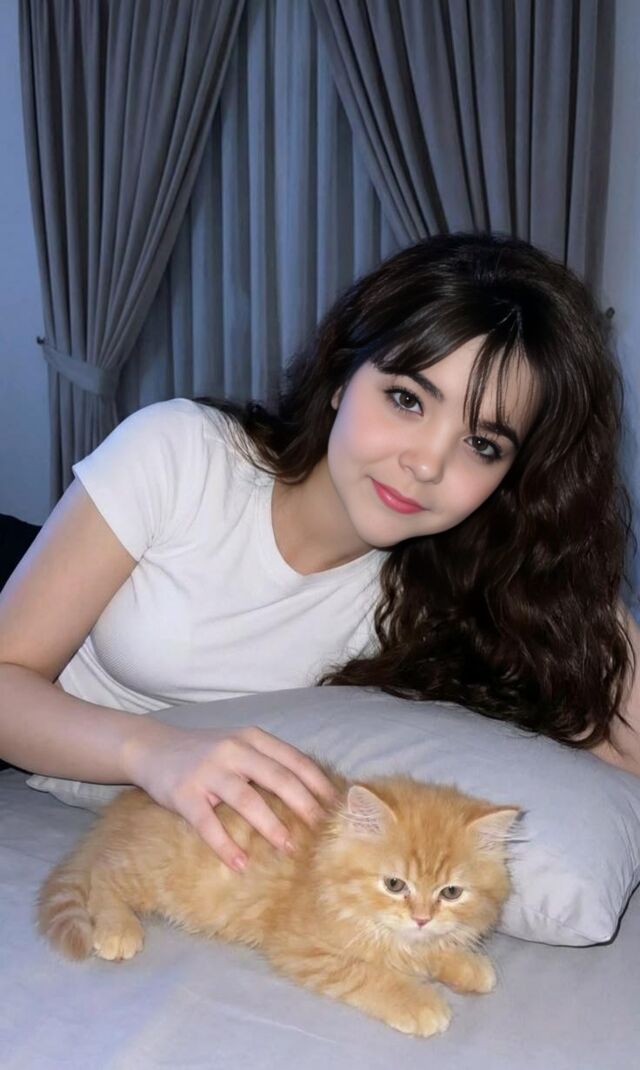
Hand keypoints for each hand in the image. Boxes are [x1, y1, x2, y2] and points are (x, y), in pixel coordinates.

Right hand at [122, 722, 337, 871]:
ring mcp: (208, 772)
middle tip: (322, 830)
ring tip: (288, 848)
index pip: (293, 760)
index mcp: (252, 738)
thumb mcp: (240, 745)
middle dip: (303, 805)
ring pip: (246, 800)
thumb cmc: (206, 753)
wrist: (153, 748)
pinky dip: (226, 846)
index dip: (317, 783)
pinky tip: (240, 864)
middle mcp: (233, 750)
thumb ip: (269, 761)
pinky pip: (208, 824)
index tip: (337, 806)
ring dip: (270, 826)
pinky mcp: (184, 795)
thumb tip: (313, 793)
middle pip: (277, 778)